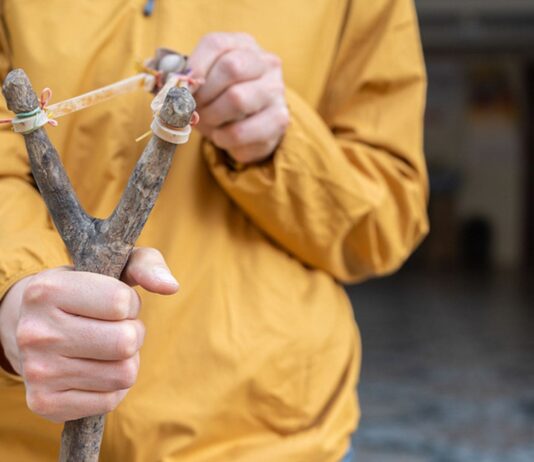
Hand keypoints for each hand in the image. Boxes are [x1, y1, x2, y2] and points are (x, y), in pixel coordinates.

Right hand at [0, 248, 177, 422]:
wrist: (34, 327)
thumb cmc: (88, 291)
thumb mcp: (114, 266)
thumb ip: (146, 266)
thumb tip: (171, 287)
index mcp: (47, 289)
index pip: (121, 303)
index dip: (131, 304)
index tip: (115, 303)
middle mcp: (35, 331)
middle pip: (126, 342)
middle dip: (133, 333)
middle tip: (115, 328)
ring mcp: (37, 371)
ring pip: (124, 374)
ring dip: (126, 360)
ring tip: (105, 347)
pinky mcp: (44, 403)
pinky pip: (110, 400)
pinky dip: (113, 386)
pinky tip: (95, 369)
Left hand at [188, 33, 289, 164]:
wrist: (253, 126)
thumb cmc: (222, 99)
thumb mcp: (205, 83)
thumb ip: (185, 79)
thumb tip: (163, 84)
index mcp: (245, 45)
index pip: (216, 44)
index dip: (194, 66)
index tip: (182, 87)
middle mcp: (266, 64)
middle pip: (231, 68)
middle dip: (204, 93)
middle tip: (193, 109)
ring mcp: (276, 92)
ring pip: (237, 99)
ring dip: (212, 116)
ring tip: (208, 123)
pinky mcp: (279, 120)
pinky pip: (241, 132)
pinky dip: (223, 138)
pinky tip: (222, 136)